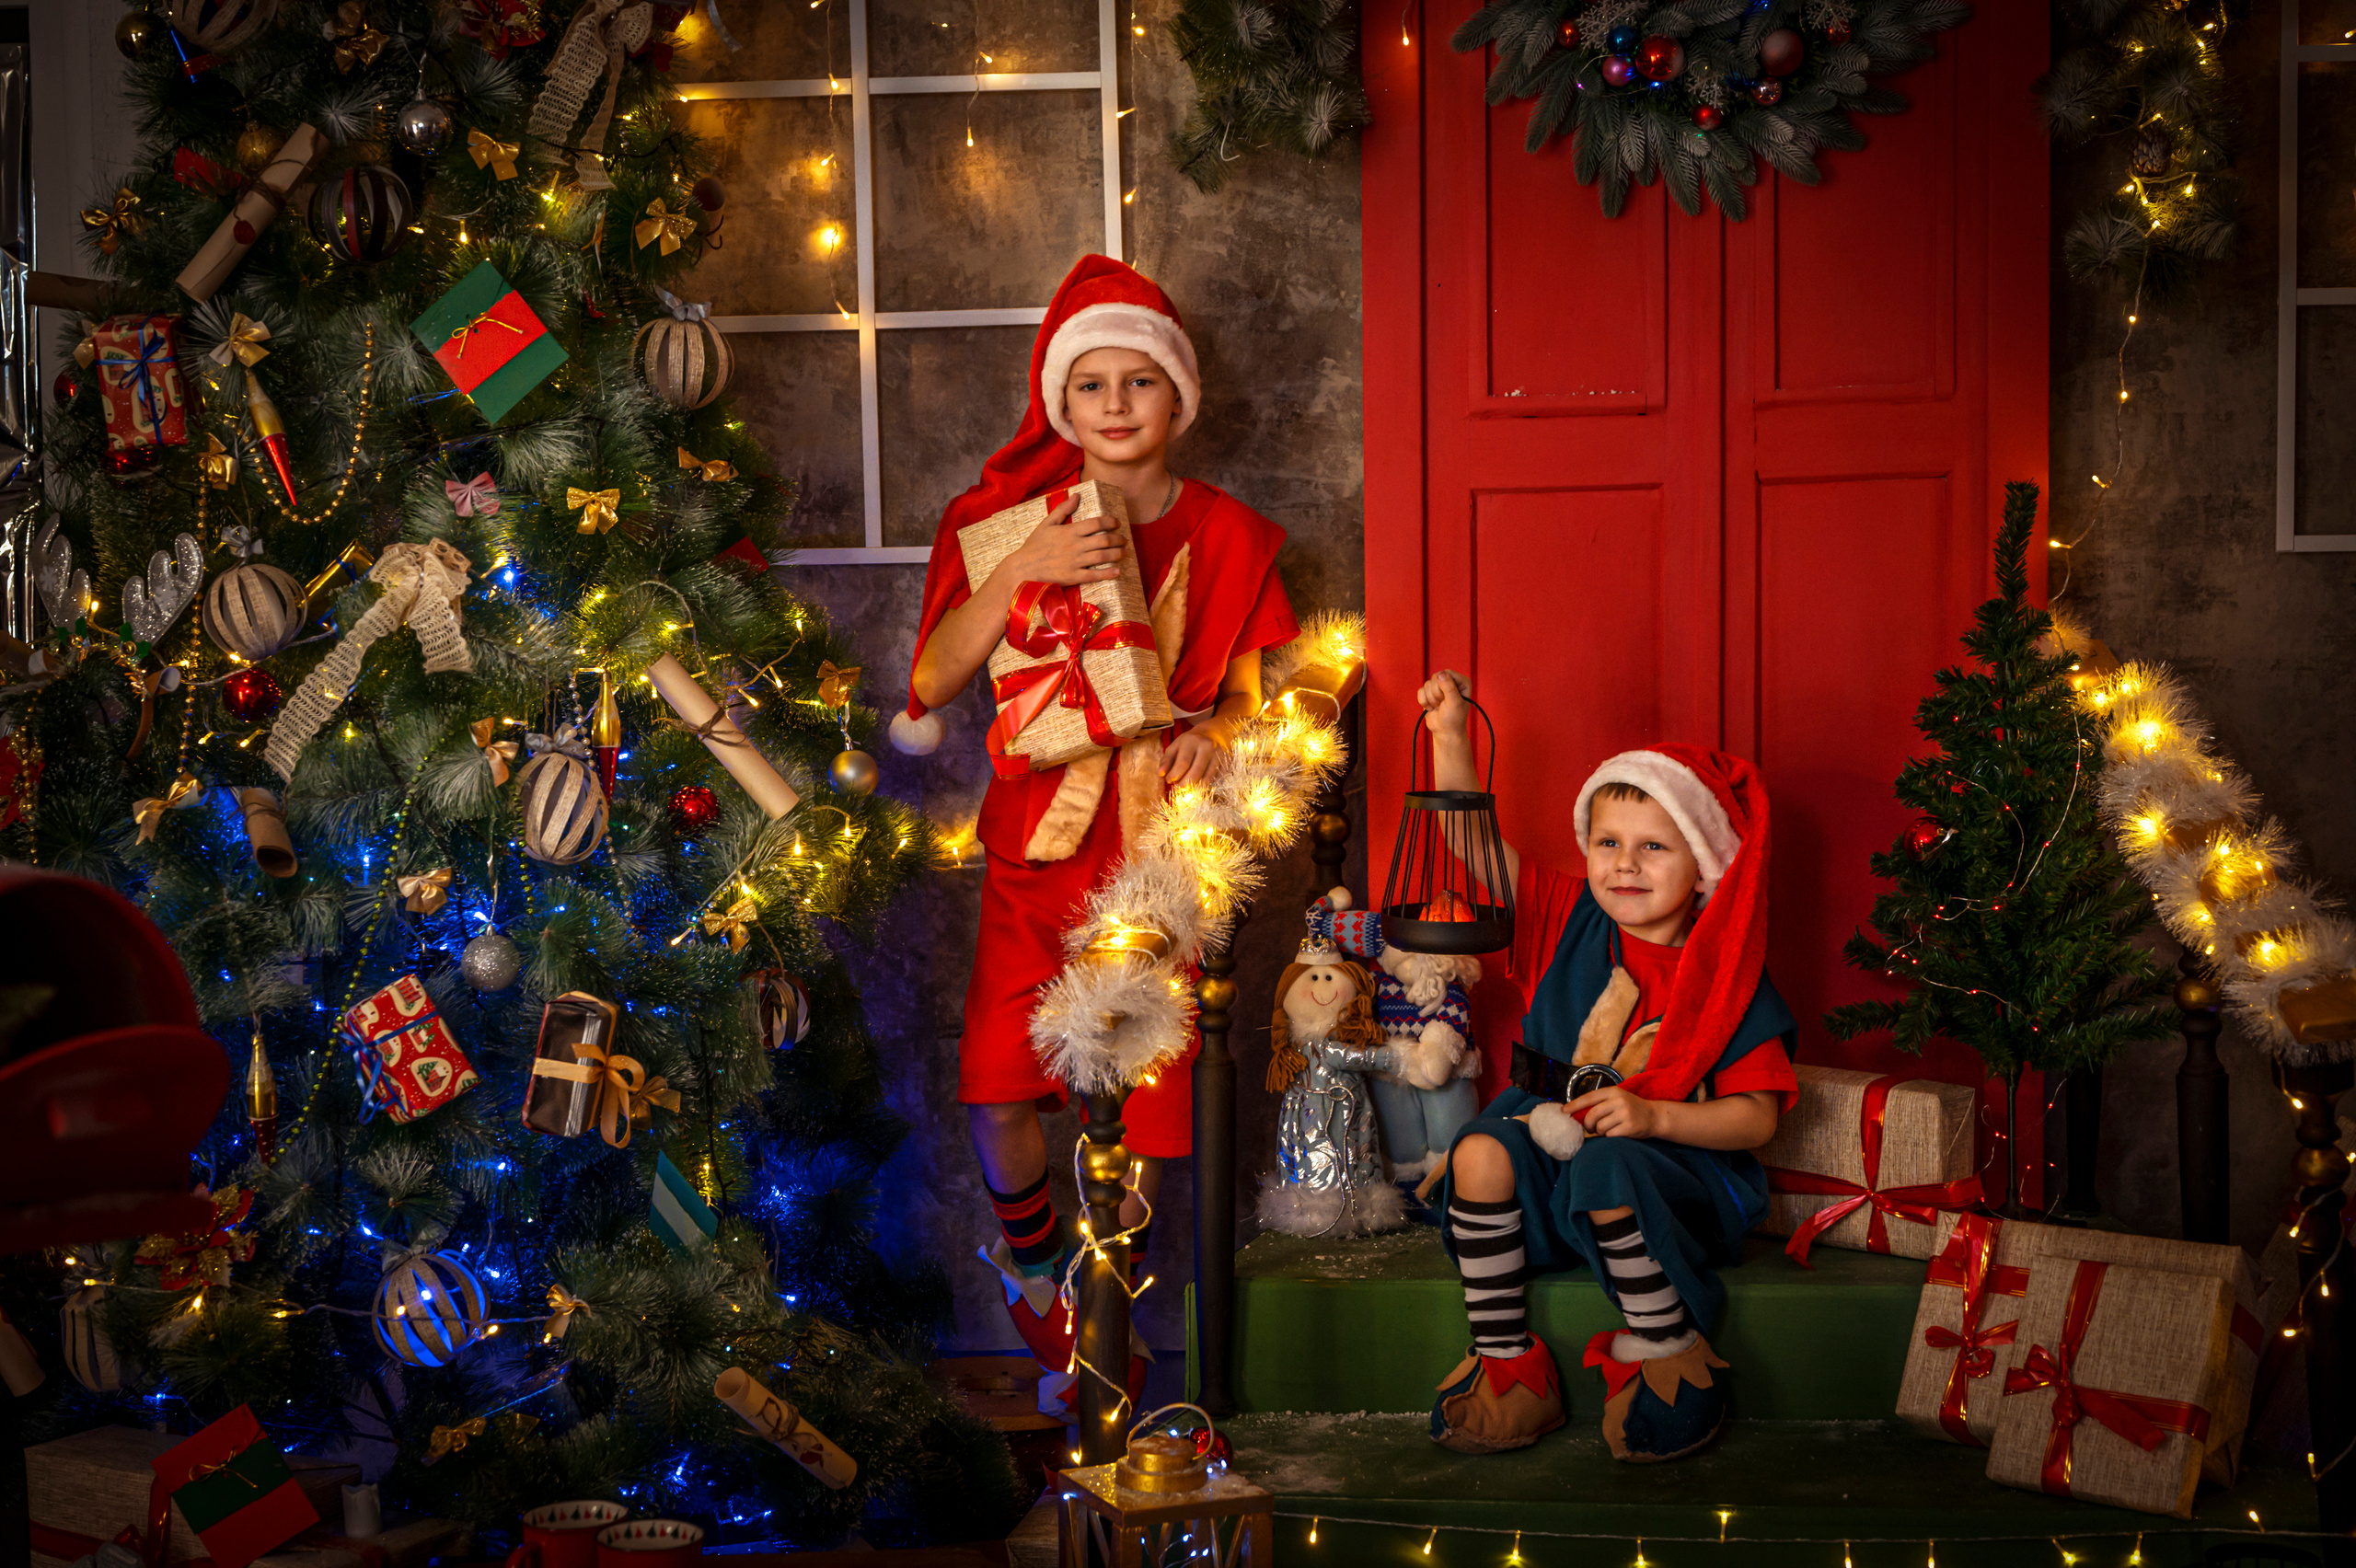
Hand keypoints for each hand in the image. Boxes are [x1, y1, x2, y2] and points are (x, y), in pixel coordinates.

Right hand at [1008, 493, 1125, 585]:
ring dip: (1118, 554)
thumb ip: (1063, 509)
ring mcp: (1075, 562)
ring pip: (1103, 556)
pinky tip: (1118, 571)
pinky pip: (1095, 575)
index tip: (1117, 524)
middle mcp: (1075, 545)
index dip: (1110, 522)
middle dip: (1118, 539)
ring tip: (1125, 552)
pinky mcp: (1073, 577)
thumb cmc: (1034, 545)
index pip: (1096, 523)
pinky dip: (1108, 573)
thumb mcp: (1046, 523)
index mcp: (1070, 531)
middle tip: (1124, 539)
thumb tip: (1076, 495)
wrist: (1023, 568)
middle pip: (1104, 540)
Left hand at [1161, 721, 1229, 785]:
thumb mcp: (1175, 747)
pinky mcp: (1227, 762)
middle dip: (1184, 784)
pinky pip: (1215, 780)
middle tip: (1178, 787)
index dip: (1174, 775)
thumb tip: (1161, 774)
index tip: (1170, 781)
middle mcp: (1208, 746)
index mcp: (1192, 740)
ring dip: (1195, 787)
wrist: (1213, 734)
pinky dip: (1206, 784)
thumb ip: (1166, 760)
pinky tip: (1200, 782)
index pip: (1183, 763)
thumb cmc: (1189, 744)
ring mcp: (1219, 755)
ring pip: (1207, 779)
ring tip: (1188, 785)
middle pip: (1196, 773)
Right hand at [1415, 669, 1471, 725]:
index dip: (1443, 685)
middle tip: (1443, 703)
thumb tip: (1440, 675)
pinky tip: (1431, 708)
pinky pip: (1420, 691)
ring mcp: (1439, 687)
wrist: (1445, 732)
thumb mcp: (1454, 702)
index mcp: (1461, 682)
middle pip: (1435, 677)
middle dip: (1436, 694)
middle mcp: (1451, 682)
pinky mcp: (1429, 694)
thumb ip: (1449, 687)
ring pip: (1427, 684)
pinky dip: (1424, 702)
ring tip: (1439, 707)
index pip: (1446, 673)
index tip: (1448, 697)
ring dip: (1431, 699)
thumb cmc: (1454, 718)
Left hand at [1566, 1085, 1664, 1139]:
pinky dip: (1609, 1136)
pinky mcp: (1629, 1127)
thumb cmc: (1630, 1108)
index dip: (1574, 1105)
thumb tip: (1576, 1113)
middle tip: (1589, 1128)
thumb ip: (1600, 1103)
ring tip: (1606, 1129)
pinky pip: (1610, 1135)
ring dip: (1599, 1131)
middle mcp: (1618, 1101)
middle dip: (1587, 1124)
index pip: (1588, 1098)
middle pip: (1592, 1115)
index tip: (1563, 1111)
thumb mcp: (1616, 1099)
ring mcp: (1625, 1114)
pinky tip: (1616, 1133)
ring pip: (1600, 1127)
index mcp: (1613, 1091)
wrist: (1654, 1116)